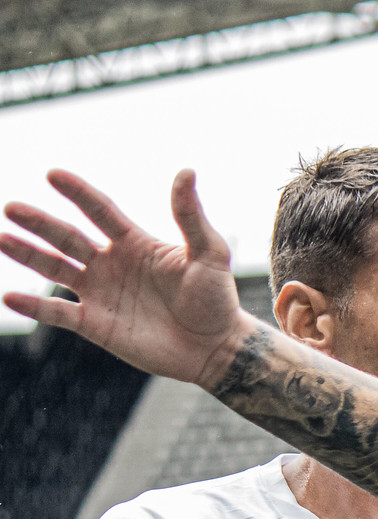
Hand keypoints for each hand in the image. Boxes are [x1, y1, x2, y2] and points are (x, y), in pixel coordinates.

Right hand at [3, 169, 253, 386]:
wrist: (216, 347)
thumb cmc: (216, 298)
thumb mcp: (209, 254)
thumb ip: (191, 217)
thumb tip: (186, 171)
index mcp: (134, 243)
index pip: (100, 210)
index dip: (78, 192)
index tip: (53, 174)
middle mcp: (110, 263)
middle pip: (68, 237)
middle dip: (40, 223)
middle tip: (12, 208)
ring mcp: (100, 293)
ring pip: (54, 269)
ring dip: (27, 254)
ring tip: (2, 238)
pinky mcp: (95, 324)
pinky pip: (58, 313)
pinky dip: (34, 306)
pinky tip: (9, 296)